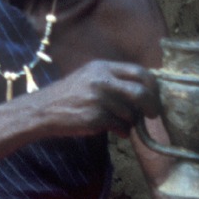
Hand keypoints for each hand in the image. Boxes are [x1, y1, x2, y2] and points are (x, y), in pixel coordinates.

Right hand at [37, 60, 158, 137]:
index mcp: (103, 67)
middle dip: (151, 105)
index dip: (152, 86)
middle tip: (153, 114)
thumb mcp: (90, 76)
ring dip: (131, 121)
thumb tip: (144, 89)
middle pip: (140, 92)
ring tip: (122, 123)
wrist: (43, 110)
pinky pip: (120, 126)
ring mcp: (98, 99)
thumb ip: (114, 79)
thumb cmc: (70, 95)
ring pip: (130, 113)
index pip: (139, 72)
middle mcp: (102, 80)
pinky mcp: (94, 117)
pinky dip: (122, 131)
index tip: (155, 97)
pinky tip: (117, 131)